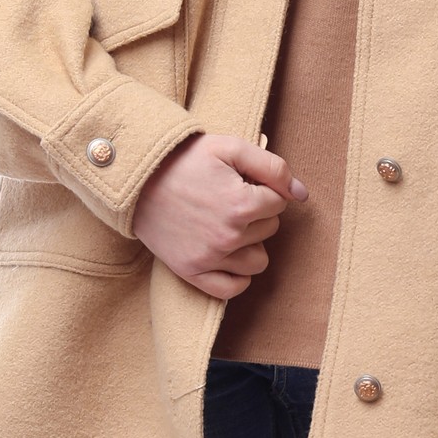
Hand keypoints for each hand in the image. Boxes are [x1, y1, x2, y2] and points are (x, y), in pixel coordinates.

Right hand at [130, 132, 307, 300]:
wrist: (136, 177)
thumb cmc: (185, 159)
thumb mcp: (230, 148)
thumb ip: (273, 167)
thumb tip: (302, 194)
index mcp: (241, 204)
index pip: (279, 203)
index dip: (262, 189)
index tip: (239, 181)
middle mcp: (229, 236)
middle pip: (270, 230)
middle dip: (257, 213)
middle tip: (227, 197)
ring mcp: (210, 258)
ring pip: (258, 261)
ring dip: (251, 244)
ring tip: (229, 225)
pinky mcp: (191, 272)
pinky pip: (232, 289)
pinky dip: (237, 276)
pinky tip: (229, 256)